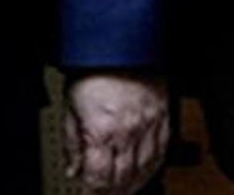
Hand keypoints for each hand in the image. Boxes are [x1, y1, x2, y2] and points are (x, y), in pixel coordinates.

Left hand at [64, 72, 167, 194]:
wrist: (122, 52)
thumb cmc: (93, 73)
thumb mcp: (71, 108)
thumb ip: (72, 142)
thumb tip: (73, 169)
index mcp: (102, 131)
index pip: (98, 175)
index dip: (91, 188)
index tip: (86, 190)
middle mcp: (128, 134)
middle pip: (122, 178)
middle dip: (111, 192)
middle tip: (103, 194)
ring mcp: (148, 129)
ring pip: (144, 171)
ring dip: (132, 185)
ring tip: (122, 191)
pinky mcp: (163, 123)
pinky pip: (160, 155)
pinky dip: (151, 170)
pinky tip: (143, 174)